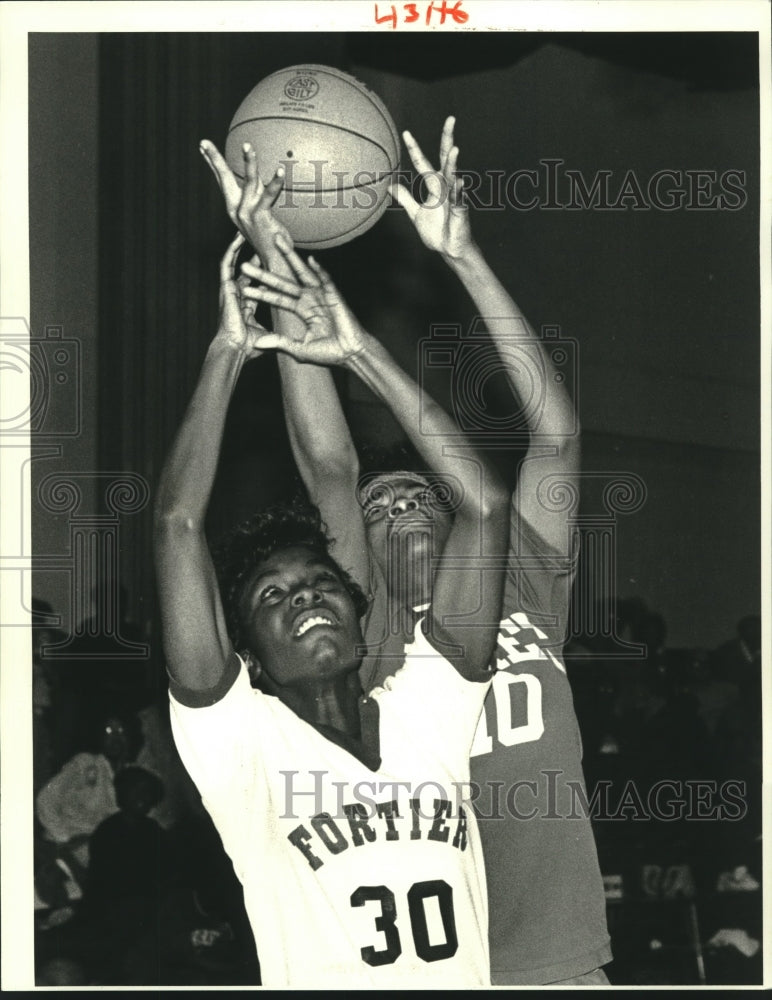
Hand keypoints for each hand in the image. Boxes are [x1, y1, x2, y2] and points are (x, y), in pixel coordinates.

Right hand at [199, 139, 291, 268]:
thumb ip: (255, 194)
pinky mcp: (261, 217)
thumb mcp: (258, 212)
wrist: (273, 262)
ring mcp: (247, 214)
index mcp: (234, 208)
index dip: (212, 163)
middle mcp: (237, 210)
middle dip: (214, 159)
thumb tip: (253, 176)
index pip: (221, 181)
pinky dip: (275, 183)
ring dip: (248, 162)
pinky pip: (269, 196)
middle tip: (204, 141)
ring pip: (248, 181)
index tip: (203, 146)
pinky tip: (279, 171)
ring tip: (247, 145)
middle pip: (224, 178)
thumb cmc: (269, 237)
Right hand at [215, 231, 267, 357]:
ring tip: (243, 232)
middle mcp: (237, 294)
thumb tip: (288, 334)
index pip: (255, 283)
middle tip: (259, 241)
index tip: (270, 263)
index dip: (262, 272)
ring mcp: (230, 290)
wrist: (236, 348)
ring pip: (233, 262)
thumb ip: (276, 331)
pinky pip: (226, 264)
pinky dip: (231, 251)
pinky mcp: (225, 287)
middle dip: (251, 255)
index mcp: (246, 303)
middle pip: (245, 269)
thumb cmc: (249, 345)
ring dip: (238, 247)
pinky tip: (237, 239)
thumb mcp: (267, 333)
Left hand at [240, 234, 367, 365]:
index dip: (261, 293)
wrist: (350, 354)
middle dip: (265, 274)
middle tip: (246, 264)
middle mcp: (309, 299)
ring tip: (276, 242)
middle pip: (283, 282)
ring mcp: (321, 295)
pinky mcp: (334, 296)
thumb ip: (280, 342)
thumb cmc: (329, 353)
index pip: (277, 298)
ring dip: (290, 257)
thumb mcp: (299, 349)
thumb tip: (259, 343)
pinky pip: (326, 280)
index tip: (244, 287)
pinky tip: (310, 260)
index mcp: (302, 310)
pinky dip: (319, 270)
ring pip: (302, 273)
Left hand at [391, 116, 474, 260]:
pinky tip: (460, 182)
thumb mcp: (415, 213)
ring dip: (453, 164)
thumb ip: (405, 197)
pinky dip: (459, 192)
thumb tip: (389, 185)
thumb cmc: (436, 231)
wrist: (448, 250)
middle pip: (446, 159)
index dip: (415, 148)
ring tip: (455, 149)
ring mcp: (454, 198)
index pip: (423, 162)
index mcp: (434, 185)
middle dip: (448, 139)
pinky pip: (459, 201)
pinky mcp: (460, 212)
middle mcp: (446, 187)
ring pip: (454, 177)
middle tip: (451, 119)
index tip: (406, 132)